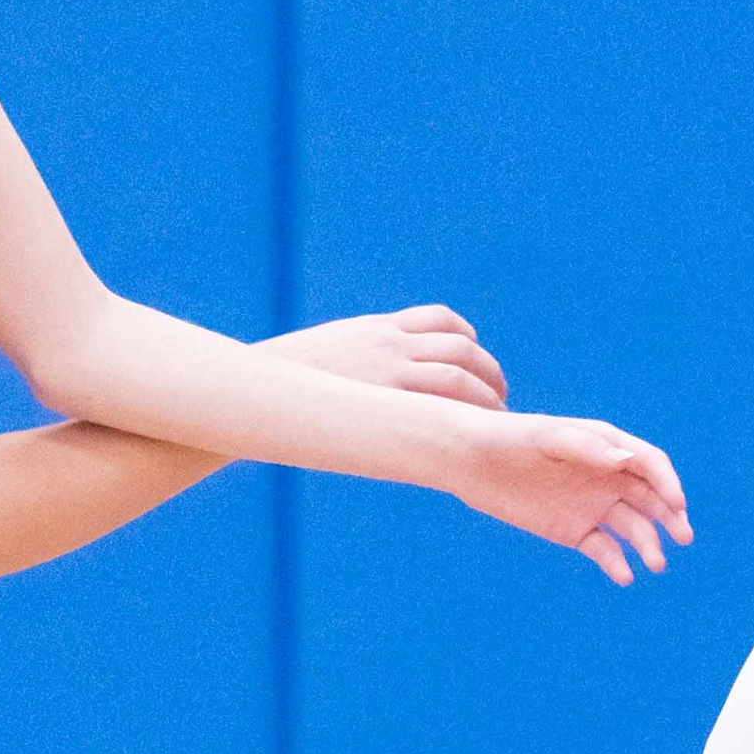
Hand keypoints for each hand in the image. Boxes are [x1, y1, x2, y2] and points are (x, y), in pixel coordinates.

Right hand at [274, 304, 508, 409]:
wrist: (254, 389)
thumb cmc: (288, 380)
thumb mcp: (330, 353)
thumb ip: (363, 355)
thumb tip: (380, 382)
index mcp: (377, 328)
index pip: (441, 319)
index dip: (469, 340)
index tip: (476, 364)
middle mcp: (389, 344)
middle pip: (461, 348)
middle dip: (489, 374)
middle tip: (498, 399)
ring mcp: (390, 371)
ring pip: (461, 376)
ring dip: (489, 399)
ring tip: (497, 422)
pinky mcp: (388, 401)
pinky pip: (445, 403)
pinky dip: (471, 416)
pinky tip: (476, 434)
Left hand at [443, 409, 691, 582]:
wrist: (468, 461)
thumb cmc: (507, 438)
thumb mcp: (546, 437)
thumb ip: (586, 447)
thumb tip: (625, 461)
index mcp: (607, 447)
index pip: (650, 465)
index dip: (667, 484)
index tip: (676, 504)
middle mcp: (607, 477)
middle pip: (651, 499)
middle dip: (671, 518)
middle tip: (683, 536)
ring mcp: (593, 506)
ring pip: (633, 528)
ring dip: (649, 544)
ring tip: (655, 564)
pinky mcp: (575, 532)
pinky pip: (604, 550)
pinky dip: (617, 564)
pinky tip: (624, 576)